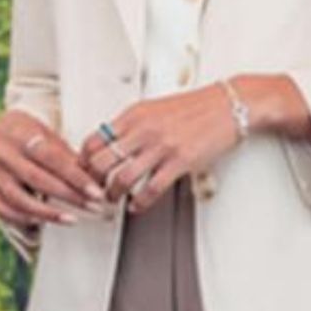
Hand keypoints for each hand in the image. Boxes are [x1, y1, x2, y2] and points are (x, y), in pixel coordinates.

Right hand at [0, 110, 110, 233]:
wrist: (2, 130)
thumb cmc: (34, 134)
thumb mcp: (50, 135)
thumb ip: (68, 157)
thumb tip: (96, 182)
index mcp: (17, 132)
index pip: (50, 157)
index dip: (75, 177)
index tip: (96, 192)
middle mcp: (0, 152)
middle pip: (36, 179)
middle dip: (68, 196)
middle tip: (92, 207)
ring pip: (18, 199)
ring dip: (48, 213)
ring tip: (72, 219)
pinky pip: (4, 211)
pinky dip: (25, 219)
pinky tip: (44, 223)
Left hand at [81, 86, 248, 214]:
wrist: (228, 105)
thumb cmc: (195, 107)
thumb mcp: (155, 108)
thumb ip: (132, 124)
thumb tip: (112, 140)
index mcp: (134, 114)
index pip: (94, 139)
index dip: (83, 160)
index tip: (83, 169)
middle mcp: (143, 129)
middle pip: (101, 161)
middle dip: (92, 181)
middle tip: (92, 189)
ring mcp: (161, 146)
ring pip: (122, 178)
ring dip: (113, 194)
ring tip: (113, 199)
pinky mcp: (180, 162)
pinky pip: (151, 189)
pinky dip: (139, 202)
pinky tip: (137, 205)